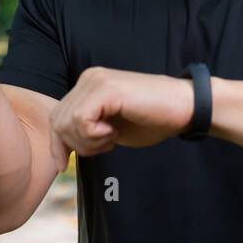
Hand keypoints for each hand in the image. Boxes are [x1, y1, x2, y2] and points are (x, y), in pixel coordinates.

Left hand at [49, 67, 193, 155]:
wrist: (184, 108)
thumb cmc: (153, 119)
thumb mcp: (111, 128)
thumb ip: (87, 130)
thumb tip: (61, 148)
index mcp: (88, 85)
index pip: (57, 116)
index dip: (57, 144)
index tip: (64, 164)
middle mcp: (89, 78)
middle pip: (58, 121)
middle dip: (77, 145)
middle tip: (106, 146)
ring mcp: (97, 81)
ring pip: (68, 122)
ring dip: (89, 142)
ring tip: (112, 138)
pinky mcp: (107, 89)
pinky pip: (81, 120)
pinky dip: (94, 135)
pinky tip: (114, 134)